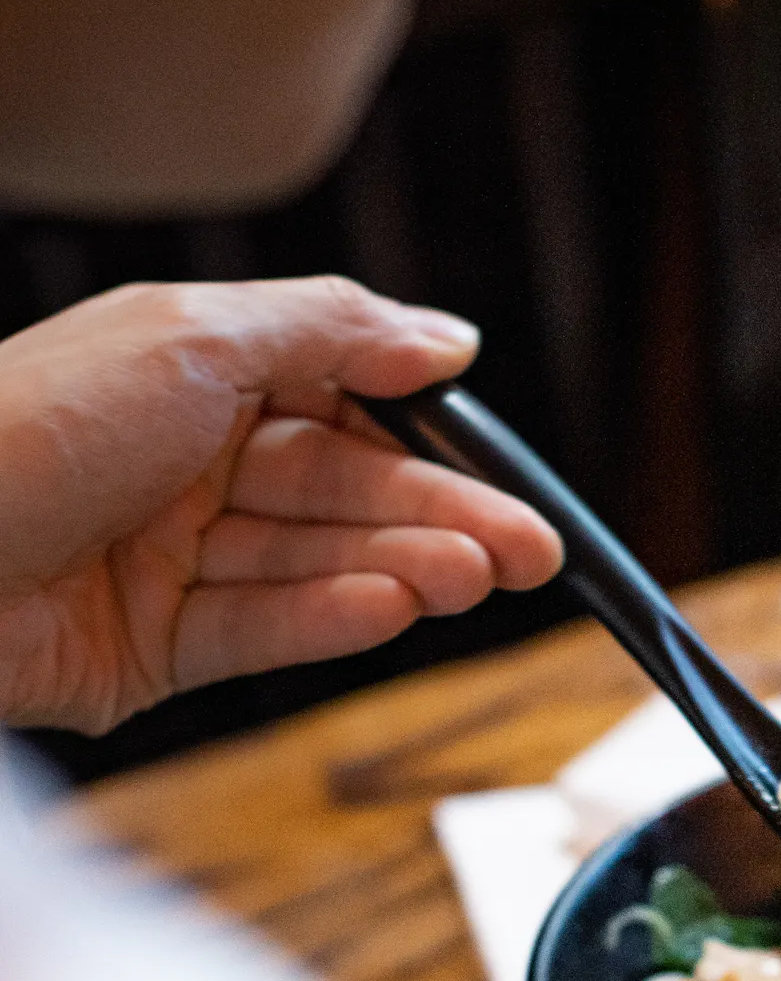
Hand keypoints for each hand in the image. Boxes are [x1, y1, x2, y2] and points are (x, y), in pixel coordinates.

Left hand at [0, 277, 562, 731]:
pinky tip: (395, 608)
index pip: (346, 404)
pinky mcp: (154, 648)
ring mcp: (172, 558)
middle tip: (530, 550)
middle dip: (443, 518)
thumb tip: (449, 336)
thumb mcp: (194, 337)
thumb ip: (333, 332)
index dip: (431, 437)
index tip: (509, 471)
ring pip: (317, 564)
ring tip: (473, 578)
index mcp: (195, 376)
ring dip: (403, 568)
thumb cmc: (21, 425)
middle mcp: (188, 463)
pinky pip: (263, 630)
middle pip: (346, 492)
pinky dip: (331, 620)